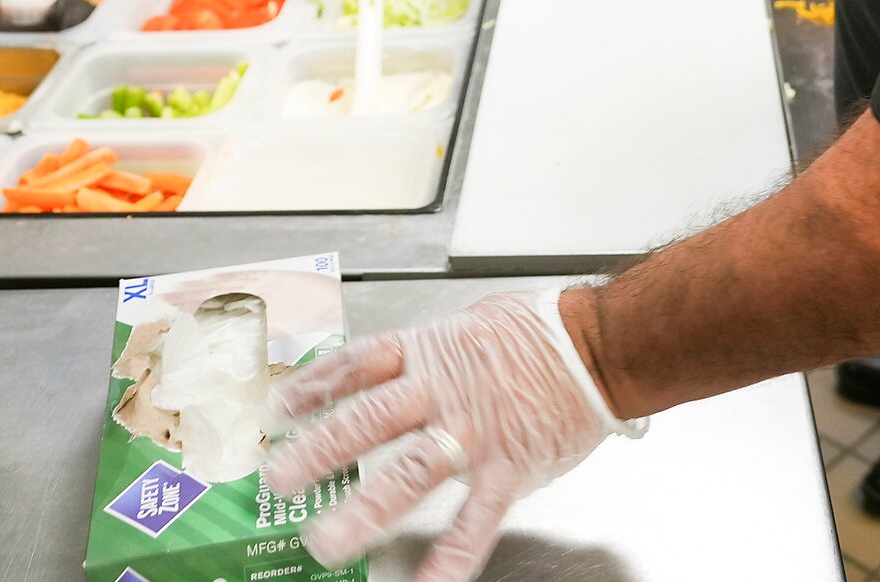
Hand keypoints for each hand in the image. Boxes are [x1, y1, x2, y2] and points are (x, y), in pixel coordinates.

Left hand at [264, 288, 642, 581]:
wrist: (599, 345)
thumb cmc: (541, 331)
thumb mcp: (471, 323)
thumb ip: (428, 351)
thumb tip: (386, 366)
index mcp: (430, 351)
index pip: (357, 366)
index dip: (314, 386)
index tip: (280, 408)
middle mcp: (443, 392)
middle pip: (368, 421)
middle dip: (320, 451)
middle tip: (279, 479)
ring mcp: (474, 434)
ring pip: (409, 473)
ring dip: (364, 509)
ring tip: (327, 539)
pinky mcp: (509, 469)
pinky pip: (475, 520)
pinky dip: (450, 557)